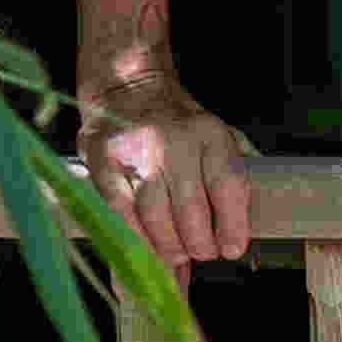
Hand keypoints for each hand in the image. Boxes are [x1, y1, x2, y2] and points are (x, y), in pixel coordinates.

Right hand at [80, 71, 252, 272]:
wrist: (127, 88)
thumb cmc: (178, 124)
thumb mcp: (216, 136)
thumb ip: (231, 178)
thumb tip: (238, 234)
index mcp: (209, 133)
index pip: (228, 185)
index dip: (232, 225)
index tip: (231, 249)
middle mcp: (174, 140)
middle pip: (191, 210)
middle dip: (199, 244)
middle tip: (201, 252)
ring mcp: (136, 150)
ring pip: (155, 216)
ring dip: (168, 245)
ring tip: (177, 252)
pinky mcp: (104, 160)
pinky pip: (123, 211)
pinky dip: (138, 234)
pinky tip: (148, 241)